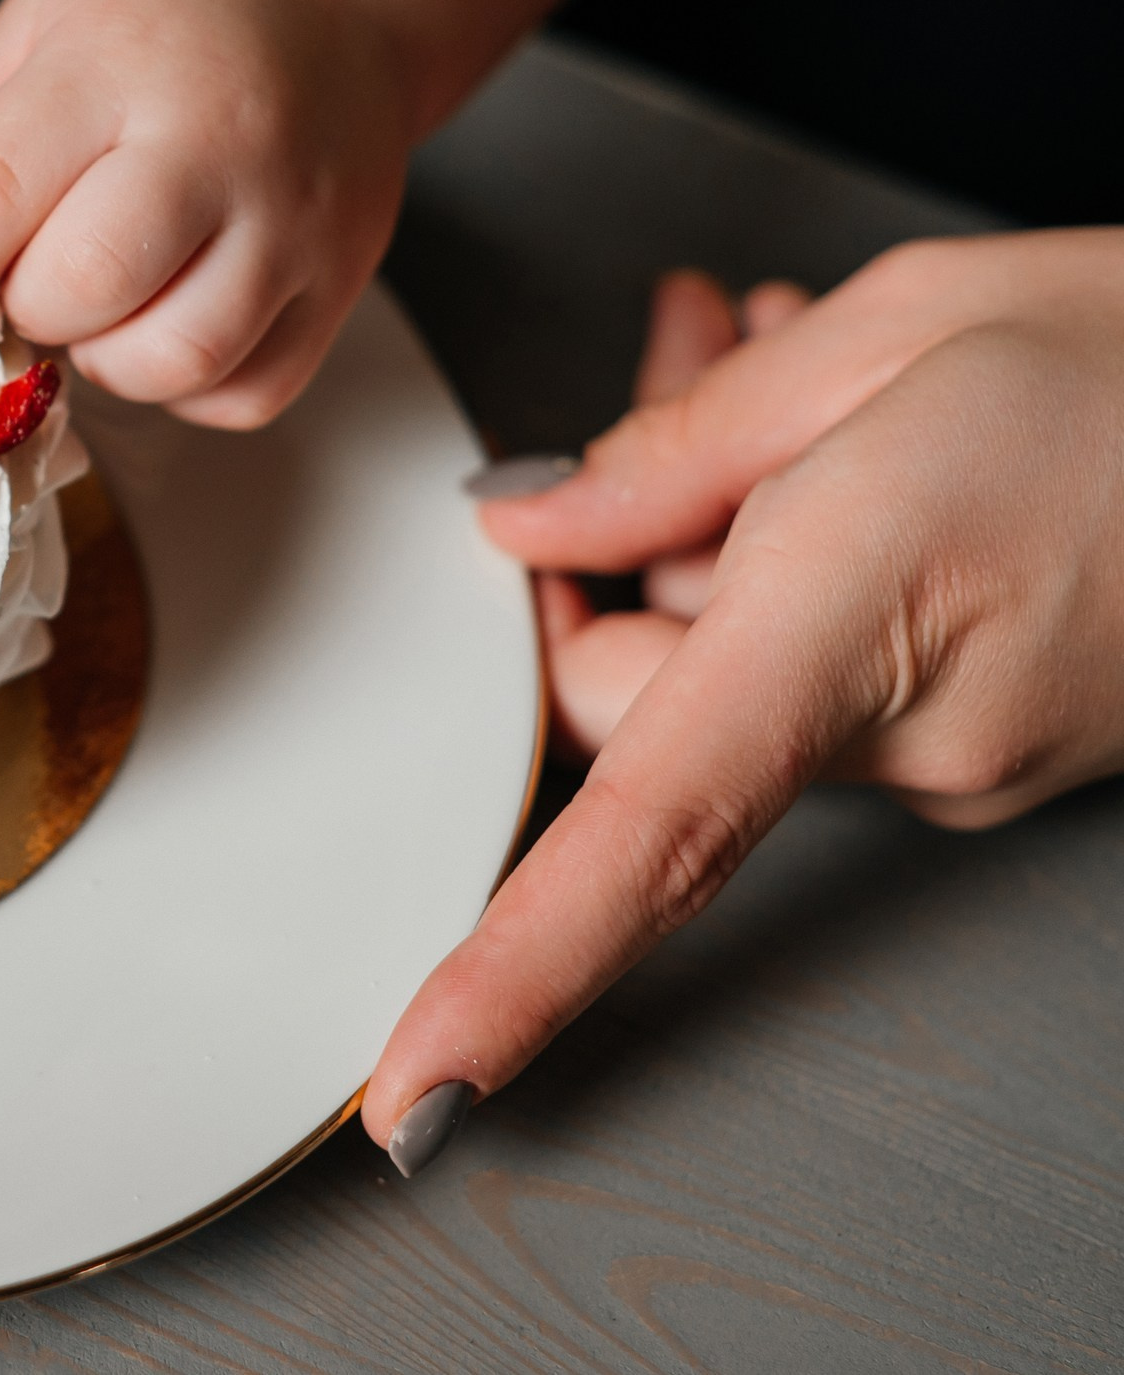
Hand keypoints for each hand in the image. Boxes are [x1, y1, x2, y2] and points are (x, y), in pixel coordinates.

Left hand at [0, 0, 413, 428]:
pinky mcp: (340, 282)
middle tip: (28, 273)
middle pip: (86, 289)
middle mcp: (218, 143)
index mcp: (117, 62)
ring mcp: (293, 220)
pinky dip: (187, 384)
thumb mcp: (37, 23)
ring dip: (107, 357)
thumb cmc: (176, 4)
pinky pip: (243, 393)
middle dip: (27, 308)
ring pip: (173, 361)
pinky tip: (171, 314)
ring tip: (105, 299)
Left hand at [367, 230, 1123, 1171]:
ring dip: (715, 527)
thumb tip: (529, 520)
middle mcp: (912, 735)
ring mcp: (964, 760)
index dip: (515, 972)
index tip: (417, 1083)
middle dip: (615, 544)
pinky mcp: (999, 753)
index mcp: (854, 620)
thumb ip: (675, 446)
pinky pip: (819, 680)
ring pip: (723, 675)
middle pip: (630, 700)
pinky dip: (798, 565)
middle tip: (684, 360)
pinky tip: (857, 442)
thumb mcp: (891, 332)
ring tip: (794, 361)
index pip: (646, 835)